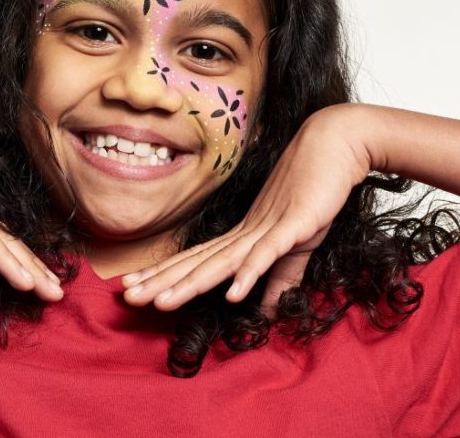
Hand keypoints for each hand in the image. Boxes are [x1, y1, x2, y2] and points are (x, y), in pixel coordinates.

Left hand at [120, 104, 371, 316]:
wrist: (333, 147)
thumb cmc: (312, 194)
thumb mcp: (294, 247)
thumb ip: (278, 278)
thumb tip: (265, 311)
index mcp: (241, 238)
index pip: (195, 261)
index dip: (165, 276)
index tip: (134, 288)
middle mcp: (244, 234)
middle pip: (196, 263)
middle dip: (161, 282)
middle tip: (126, 296)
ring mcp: (265, 229)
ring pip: (220, 261)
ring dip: (190, 283)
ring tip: (161, 302)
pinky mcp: (292, 226)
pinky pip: (267, 253)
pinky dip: (249, 272)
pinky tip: (232, 293)